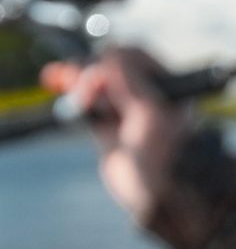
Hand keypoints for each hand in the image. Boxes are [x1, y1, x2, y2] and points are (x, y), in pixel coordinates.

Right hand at [40, 47, 191, 222]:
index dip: (111, 60)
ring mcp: (127, 109)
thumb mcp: (151, 114)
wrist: (156, 193)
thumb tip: (112, 55)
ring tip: (58, 79)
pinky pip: (89, 103)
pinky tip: (56, 80)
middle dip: (89, 70)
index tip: (97, 76)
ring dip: (77, 78)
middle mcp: (147, 94)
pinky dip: (74, 93)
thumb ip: (132, 83)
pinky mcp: (109, 126)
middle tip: (77, 85)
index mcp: (167, 86)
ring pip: (97, 84)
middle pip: (111, 68)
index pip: (134, 57)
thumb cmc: (164, 154)